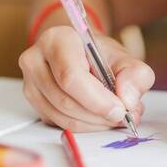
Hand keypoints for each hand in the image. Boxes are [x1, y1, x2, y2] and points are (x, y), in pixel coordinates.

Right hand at [19, 26, 154, 131]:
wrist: (82, 55)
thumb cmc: (100, 56)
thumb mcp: (125, 58)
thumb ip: (135, 75)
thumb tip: (128, 100)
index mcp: (57, 40)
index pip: (71, 76)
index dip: (97, 99)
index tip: (120, 110)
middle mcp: (36, 60)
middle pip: (65, 100)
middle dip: (98, 115)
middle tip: (123, 116)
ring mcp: (30, 83)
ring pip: (62, 116)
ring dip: (94, 124)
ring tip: (114, 115)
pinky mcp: (34, 103)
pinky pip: (59, 123)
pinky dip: (84, 126)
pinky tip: (98, 117)